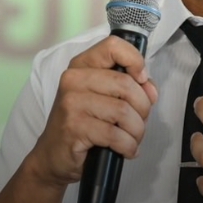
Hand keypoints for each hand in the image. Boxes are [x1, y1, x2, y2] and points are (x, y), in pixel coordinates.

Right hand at [25, 35, 158, 188]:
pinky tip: (126, 150)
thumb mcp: (103, 98)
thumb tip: (150, 89)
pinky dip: (128, 146)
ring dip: (137, 131)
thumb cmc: (82, 125)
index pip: (113, 46)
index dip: (135, 61)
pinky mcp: (74, 127)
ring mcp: (72, 103)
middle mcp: (73, 79)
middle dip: (143, 108)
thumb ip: (130, 87)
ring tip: (132, 139)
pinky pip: (115, 135)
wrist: (53, 155)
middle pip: (126, 84)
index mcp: (82, 65)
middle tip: (138, 123)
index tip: (141, 80)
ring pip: (124, 111)